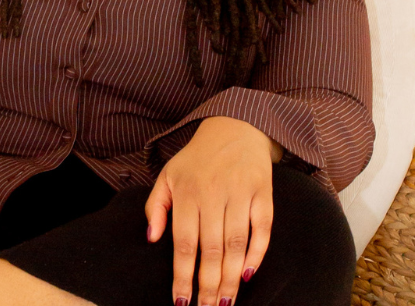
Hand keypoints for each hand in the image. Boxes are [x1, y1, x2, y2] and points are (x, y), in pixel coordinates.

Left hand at [145, 116, 280, 305]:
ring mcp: (240, 192)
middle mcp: (213, 193)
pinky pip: (262, 229)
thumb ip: (156, 206)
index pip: (184, 243)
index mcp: (187, 191)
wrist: (234, 126)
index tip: (181, 301)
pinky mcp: (263, 192)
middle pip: (211, 249)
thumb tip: (152, 238)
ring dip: (231, 278)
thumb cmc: (197, 159)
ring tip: (225, 303)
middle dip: (209, 286)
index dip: (183, 276)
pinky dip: (256, 254)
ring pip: (236, 244)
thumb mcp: (169, 175)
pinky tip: (247, 275)